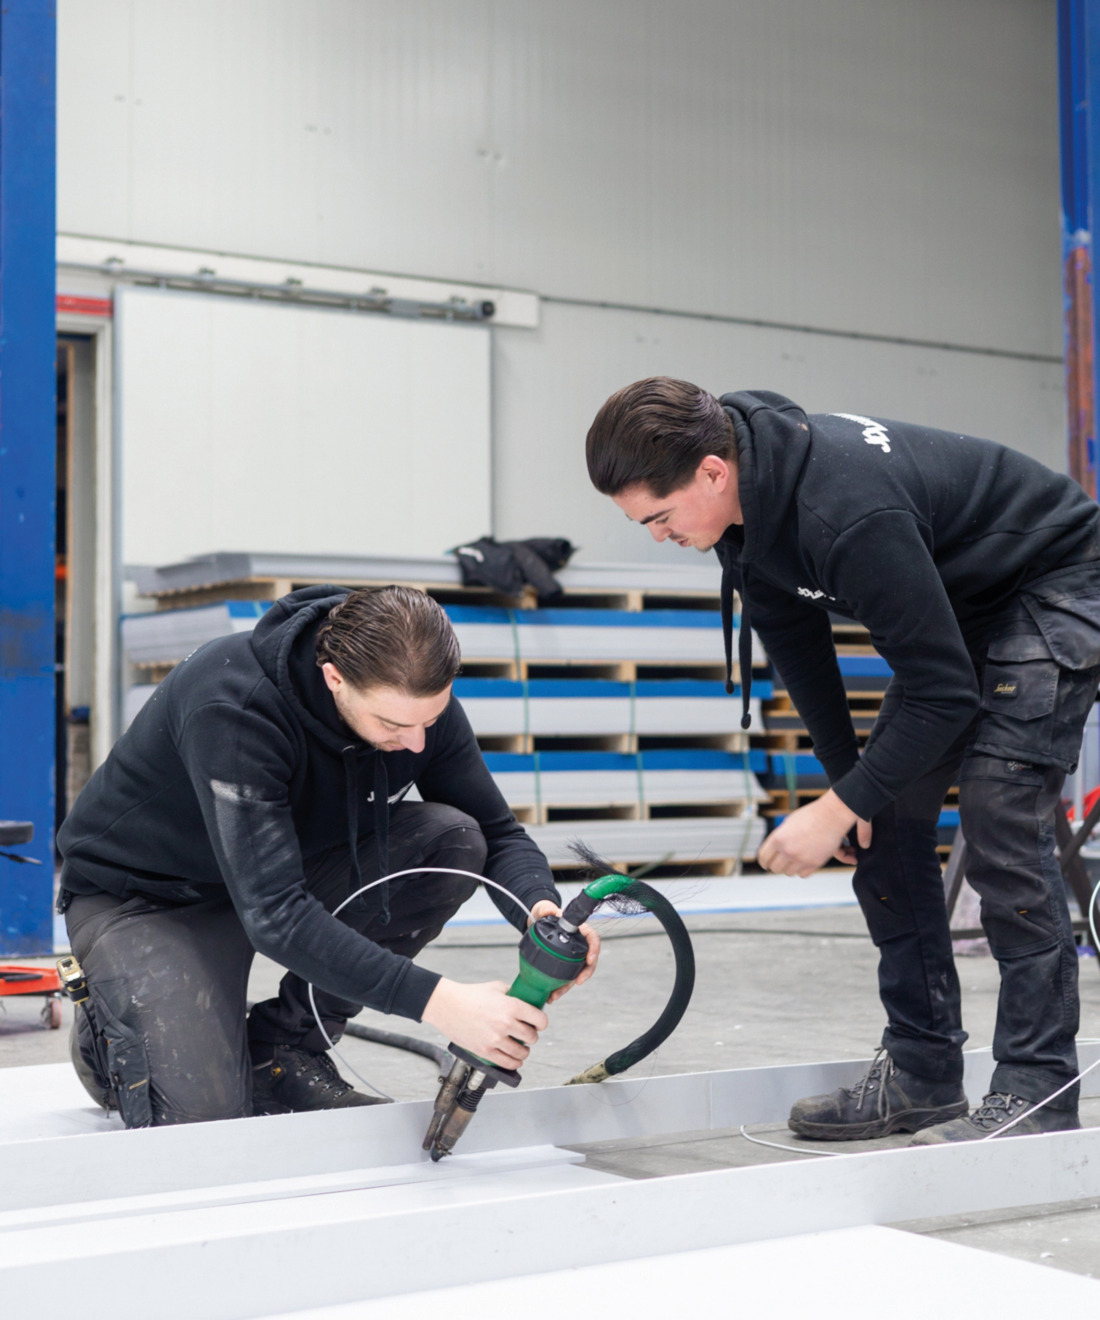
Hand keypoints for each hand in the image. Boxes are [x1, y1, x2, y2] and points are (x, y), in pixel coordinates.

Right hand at [421, 978, 547, 1069]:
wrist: (447, 1006)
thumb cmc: (470, 995)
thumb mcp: (496, 987)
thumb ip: (513, 994)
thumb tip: (526, 1000)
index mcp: (511, 1006)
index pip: (540, 1019)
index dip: (542, 1022)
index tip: (539, 1023)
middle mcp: (505, 1023)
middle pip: (532, 1037)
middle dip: (532, 1036)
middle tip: (527, 1034)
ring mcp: (495, 1039)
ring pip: (522, 1053)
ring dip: (524, 1051)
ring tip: (521, 1047)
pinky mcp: (484, 1051)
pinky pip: (507, 1063)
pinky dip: (515, 1063)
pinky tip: (515, 1059)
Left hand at [528, 899, 600, 1002]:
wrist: (535, 922)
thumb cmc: (544, 914)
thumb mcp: (543, 910)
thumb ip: (546, 909)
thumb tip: (550, 910)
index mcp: (578, 930)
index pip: (593, 938)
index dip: (595, 949)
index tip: (590, 959)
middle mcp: (577, 945)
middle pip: (588, 961)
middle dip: (585, 974)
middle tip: (578, 982)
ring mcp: (571, 956)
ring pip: (575, 973)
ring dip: (568, 986)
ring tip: (556, 995)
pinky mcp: (562, 965)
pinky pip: (564, 978)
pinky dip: (559, 988)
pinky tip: (551, 995)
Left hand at [757, 789, 870, 876]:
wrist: (831, 816)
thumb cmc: (810, 816)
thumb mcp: (788, 823)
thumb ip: (779, 837)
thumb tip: (773, 850)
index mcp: (778, 838)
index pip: (763, 857)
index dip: (763, 862)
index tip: (766, 864)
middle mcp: (787, 850)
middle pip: (775, 868)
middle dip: (776, 865)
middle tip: (780, 862)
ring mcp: (801, 858)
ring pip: (788, 873)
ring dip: (789, 868)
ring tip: (794, 860)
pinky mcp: (814, 864)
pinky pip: (802, 875)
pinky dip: (802, 870)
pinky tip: (804, 862)